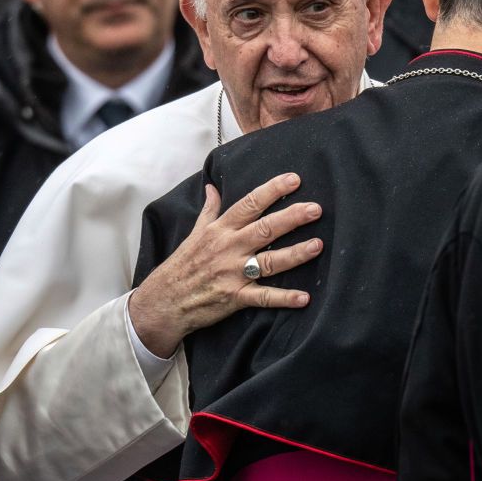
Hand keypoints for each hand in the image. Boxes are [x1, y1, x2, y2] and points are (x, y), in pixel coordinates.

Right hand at [129, 173, 321, 356]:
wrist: (163, 301)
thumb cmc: (182, 265)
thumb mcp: (194, 233)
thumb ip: (209, 210)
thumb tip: (212, 187)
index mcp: (220, 230)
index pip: (249, 204)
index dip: (272, 190)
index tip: (294, 179)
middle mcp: (229, 248)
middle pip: (264, 229)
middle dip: (291, 218)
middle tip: (315, 209)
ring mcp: (233, 273)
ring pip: (269, 261)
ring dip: (295, 254)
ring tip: (318, 245)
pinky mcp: (235, 297)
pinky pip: (263, 297)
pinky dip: (284, 298)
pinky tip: (304, 297)